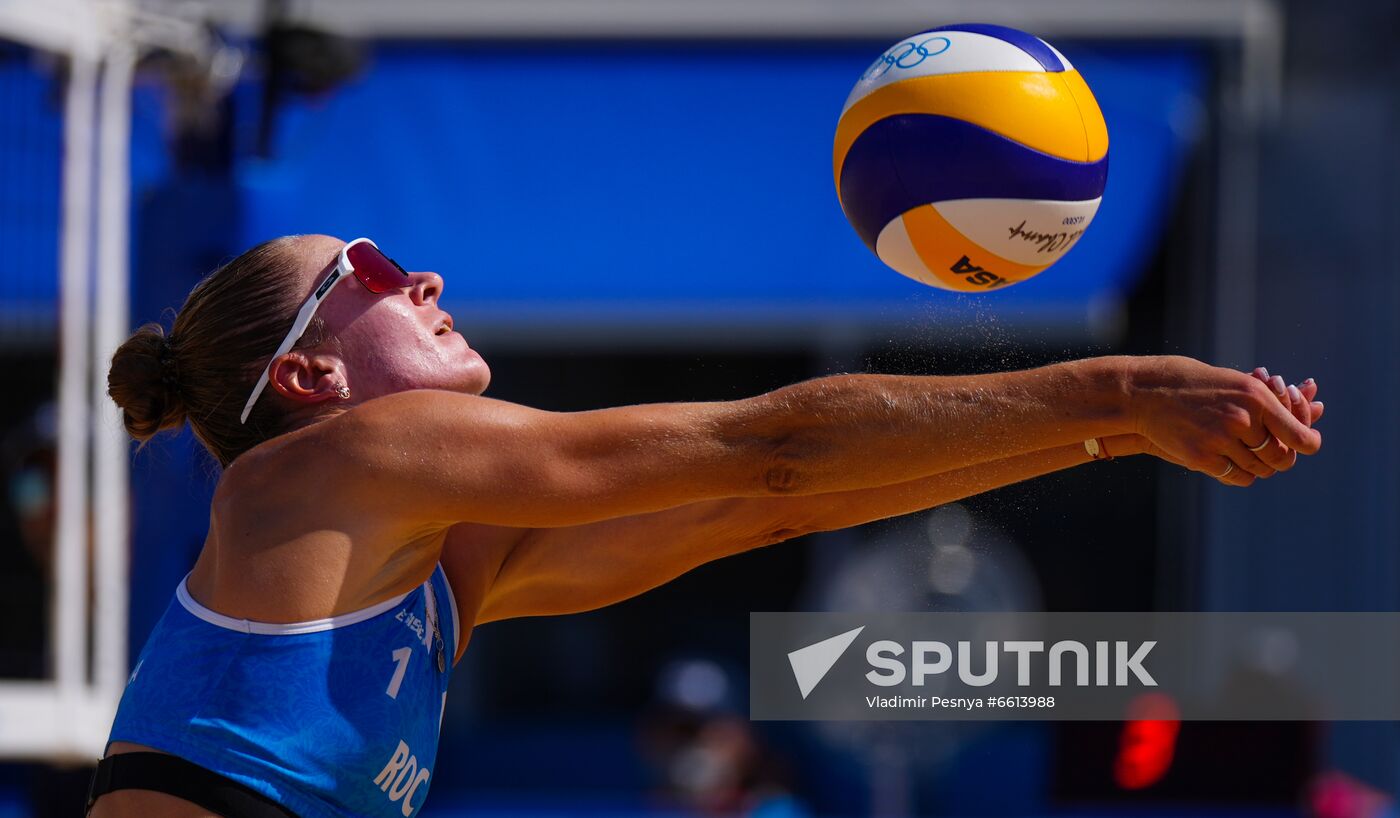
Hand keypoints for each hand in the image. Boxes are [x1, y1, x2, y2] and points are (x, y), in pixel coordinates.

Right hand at [1125, 356, 1322, 486]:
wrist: (1150, 392)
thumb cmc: (1199, 385)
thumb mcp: (1239, 383)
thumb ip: (1275, 400)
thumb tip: (1318, 408)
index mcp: (1257, 397)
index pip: (1298, 434)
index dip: (1308, 444)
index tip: (1307, 445)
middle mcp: (1242, 419)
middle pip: (1279, 457)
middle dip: (1281, 459)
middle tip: (1275, 455)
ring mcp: (1220, 439)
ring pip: (1258, 469)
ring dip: (1258, 466)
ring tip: (1250, 455)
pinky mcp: (1200, 457)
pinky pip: (1235, 476)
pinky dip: (1238, 474)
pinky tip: (1231, 462)